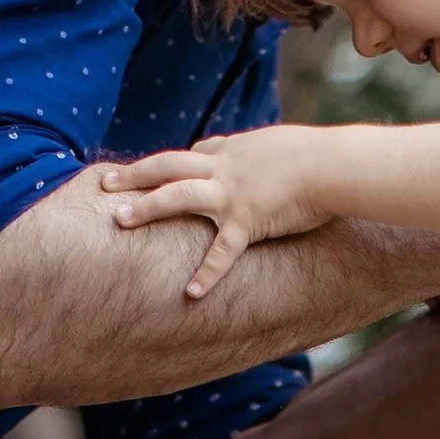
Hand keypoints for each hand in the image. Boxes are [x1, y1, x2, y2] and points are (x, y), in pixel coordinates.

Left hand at [100, 125, 332, 297]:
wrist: (334, 165)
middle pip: (169, 165)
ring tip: (118, 220)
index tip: (152, 172)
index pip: (194, 154)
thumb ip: (264, 152)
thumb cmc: (318, 155)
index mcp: (234, 152)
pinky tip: (190, 294)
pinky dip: (206, 274)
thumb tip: (267, 151)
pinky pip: (222, 251)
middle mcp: (225, 168)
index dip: (170, 165)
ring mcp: (232, 194)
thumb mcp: (283, 144)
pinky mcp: (249, 221)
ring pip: (178, 196)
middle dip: (135, 174)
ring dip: (146, 207)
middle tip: (105, 185)